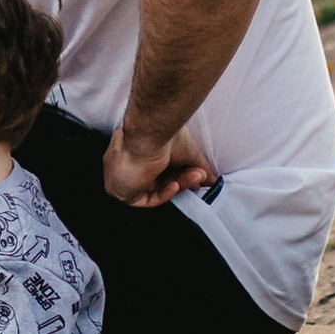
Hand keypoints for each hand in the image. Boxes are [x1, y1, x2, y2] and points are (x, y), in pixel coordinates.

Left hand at [103, 120, 218, 209]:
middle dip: (182, 179)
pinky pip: (146, 200)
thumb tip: (214, 180)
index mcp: (136, 149)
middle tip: (200, 176)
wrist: (148, 134)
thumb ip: (200, 166)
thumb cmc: (163, 134)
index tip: (197, 175)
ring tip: (196, 176)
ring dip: (178, 184)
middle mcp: (126, 162)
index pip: (159, 168)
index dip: (180, 173)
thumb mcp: (188, 152)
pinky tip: (175, 185)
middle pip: (159, 179)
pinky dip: (164, 195)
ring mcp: (122, 177)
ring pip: (155, 189)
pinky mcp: (120, 192)